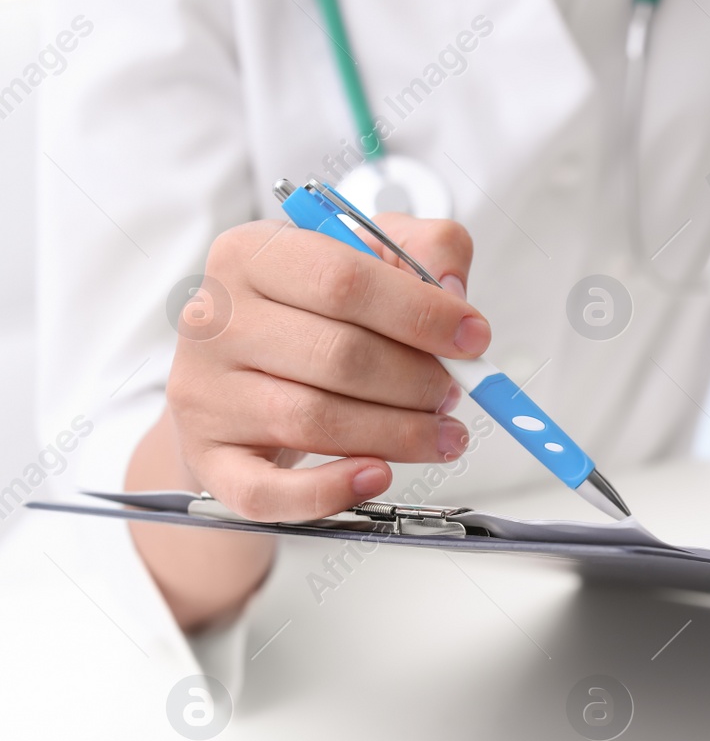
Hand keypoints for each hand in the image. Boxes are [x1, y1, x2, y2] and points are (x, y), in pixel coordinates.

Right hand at [165, 214, 487, 519]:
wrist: (245, 372)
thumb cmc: (318, 313)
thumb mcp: (374, 258)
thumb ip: (429, 249)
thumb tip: (454, 293)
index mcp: (253, 254)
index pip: (344, 280)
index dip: (421, 314)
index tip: (474, 339)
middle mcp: (216, 319)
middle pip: (338, 356)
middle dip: (418, 381)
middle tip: (453, 393)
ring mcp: (205, 391)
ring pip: (315, 421)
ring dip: (398, 434)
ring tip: (441, 435)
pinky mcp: (208, 457)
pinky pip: (266, 490)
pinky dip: (329, 491)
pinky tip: (377, 476)